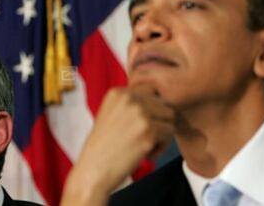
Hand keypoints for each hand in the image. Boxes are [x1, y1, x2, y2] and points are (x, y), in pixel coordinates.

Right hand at [61, 85, 175, 205]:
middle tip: (141, 139)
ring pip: (169, 117)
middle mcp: (128, 98)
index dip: (150, 111)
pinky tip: (145, 155)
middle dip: (158, 122)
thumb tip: (162, 99)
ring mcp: (139, 113)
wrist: (92, 171)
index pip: (151, 92)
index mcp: (117, 92)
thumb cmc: (103, 148)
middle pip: (162, 103)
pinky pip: (170, 133)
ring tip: (144, 146)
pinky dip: (161, 147)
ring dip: (162, 133)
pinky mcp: (149, 130)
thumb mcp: (111, 115)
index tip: (136, 128)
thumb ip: (131, 104)